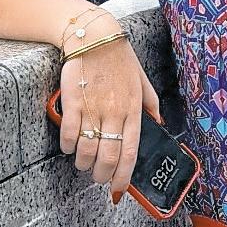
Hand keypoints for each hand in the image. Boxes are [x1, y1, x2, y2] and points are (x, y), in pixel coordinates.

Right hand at [58, 33, 161, 199]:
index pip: (130, 151)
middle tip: (98, 177)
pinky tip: (69, 146)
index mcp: (133, 109)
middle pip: (108, 156)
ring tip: (83, 163)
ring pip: (86, 149)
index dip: (124, 174)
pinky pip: (68, 133)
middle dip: (102, 174)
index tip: (119, 188)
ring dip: (83, 162)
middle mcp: (114, 112)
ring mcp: (93, 108)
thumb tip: (159, 123)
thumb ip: (150, 104)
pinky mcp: (73, 102)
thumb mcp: (142, 80)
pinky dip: (67, 145)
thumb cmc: (120, 59)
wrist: (95, 38)